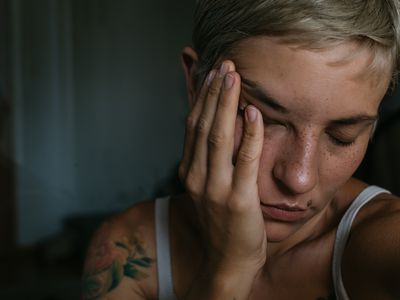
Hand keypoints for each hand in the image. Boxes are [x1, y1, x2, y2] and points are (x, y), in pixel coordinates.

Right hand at [179, 60, 266, 275]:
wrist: (225, 262)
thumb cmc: (220, 223)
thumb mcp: (207, 188)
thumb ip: (208, 160)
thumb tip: (216, 130)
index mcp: (189, 172)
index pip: (192, 127)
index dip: (201, 98)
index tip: (211, 74)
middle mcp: (196, 177)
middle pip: (203, 125)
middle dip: (214, 93)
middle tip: (224, 64)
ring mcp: (215, 188)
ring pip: (219, 137)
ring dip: (226, 104)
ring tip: (234, 77)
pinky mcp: (237, 200)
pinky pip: (244, 160)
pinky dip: (248, 134)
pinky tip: (252, 112)